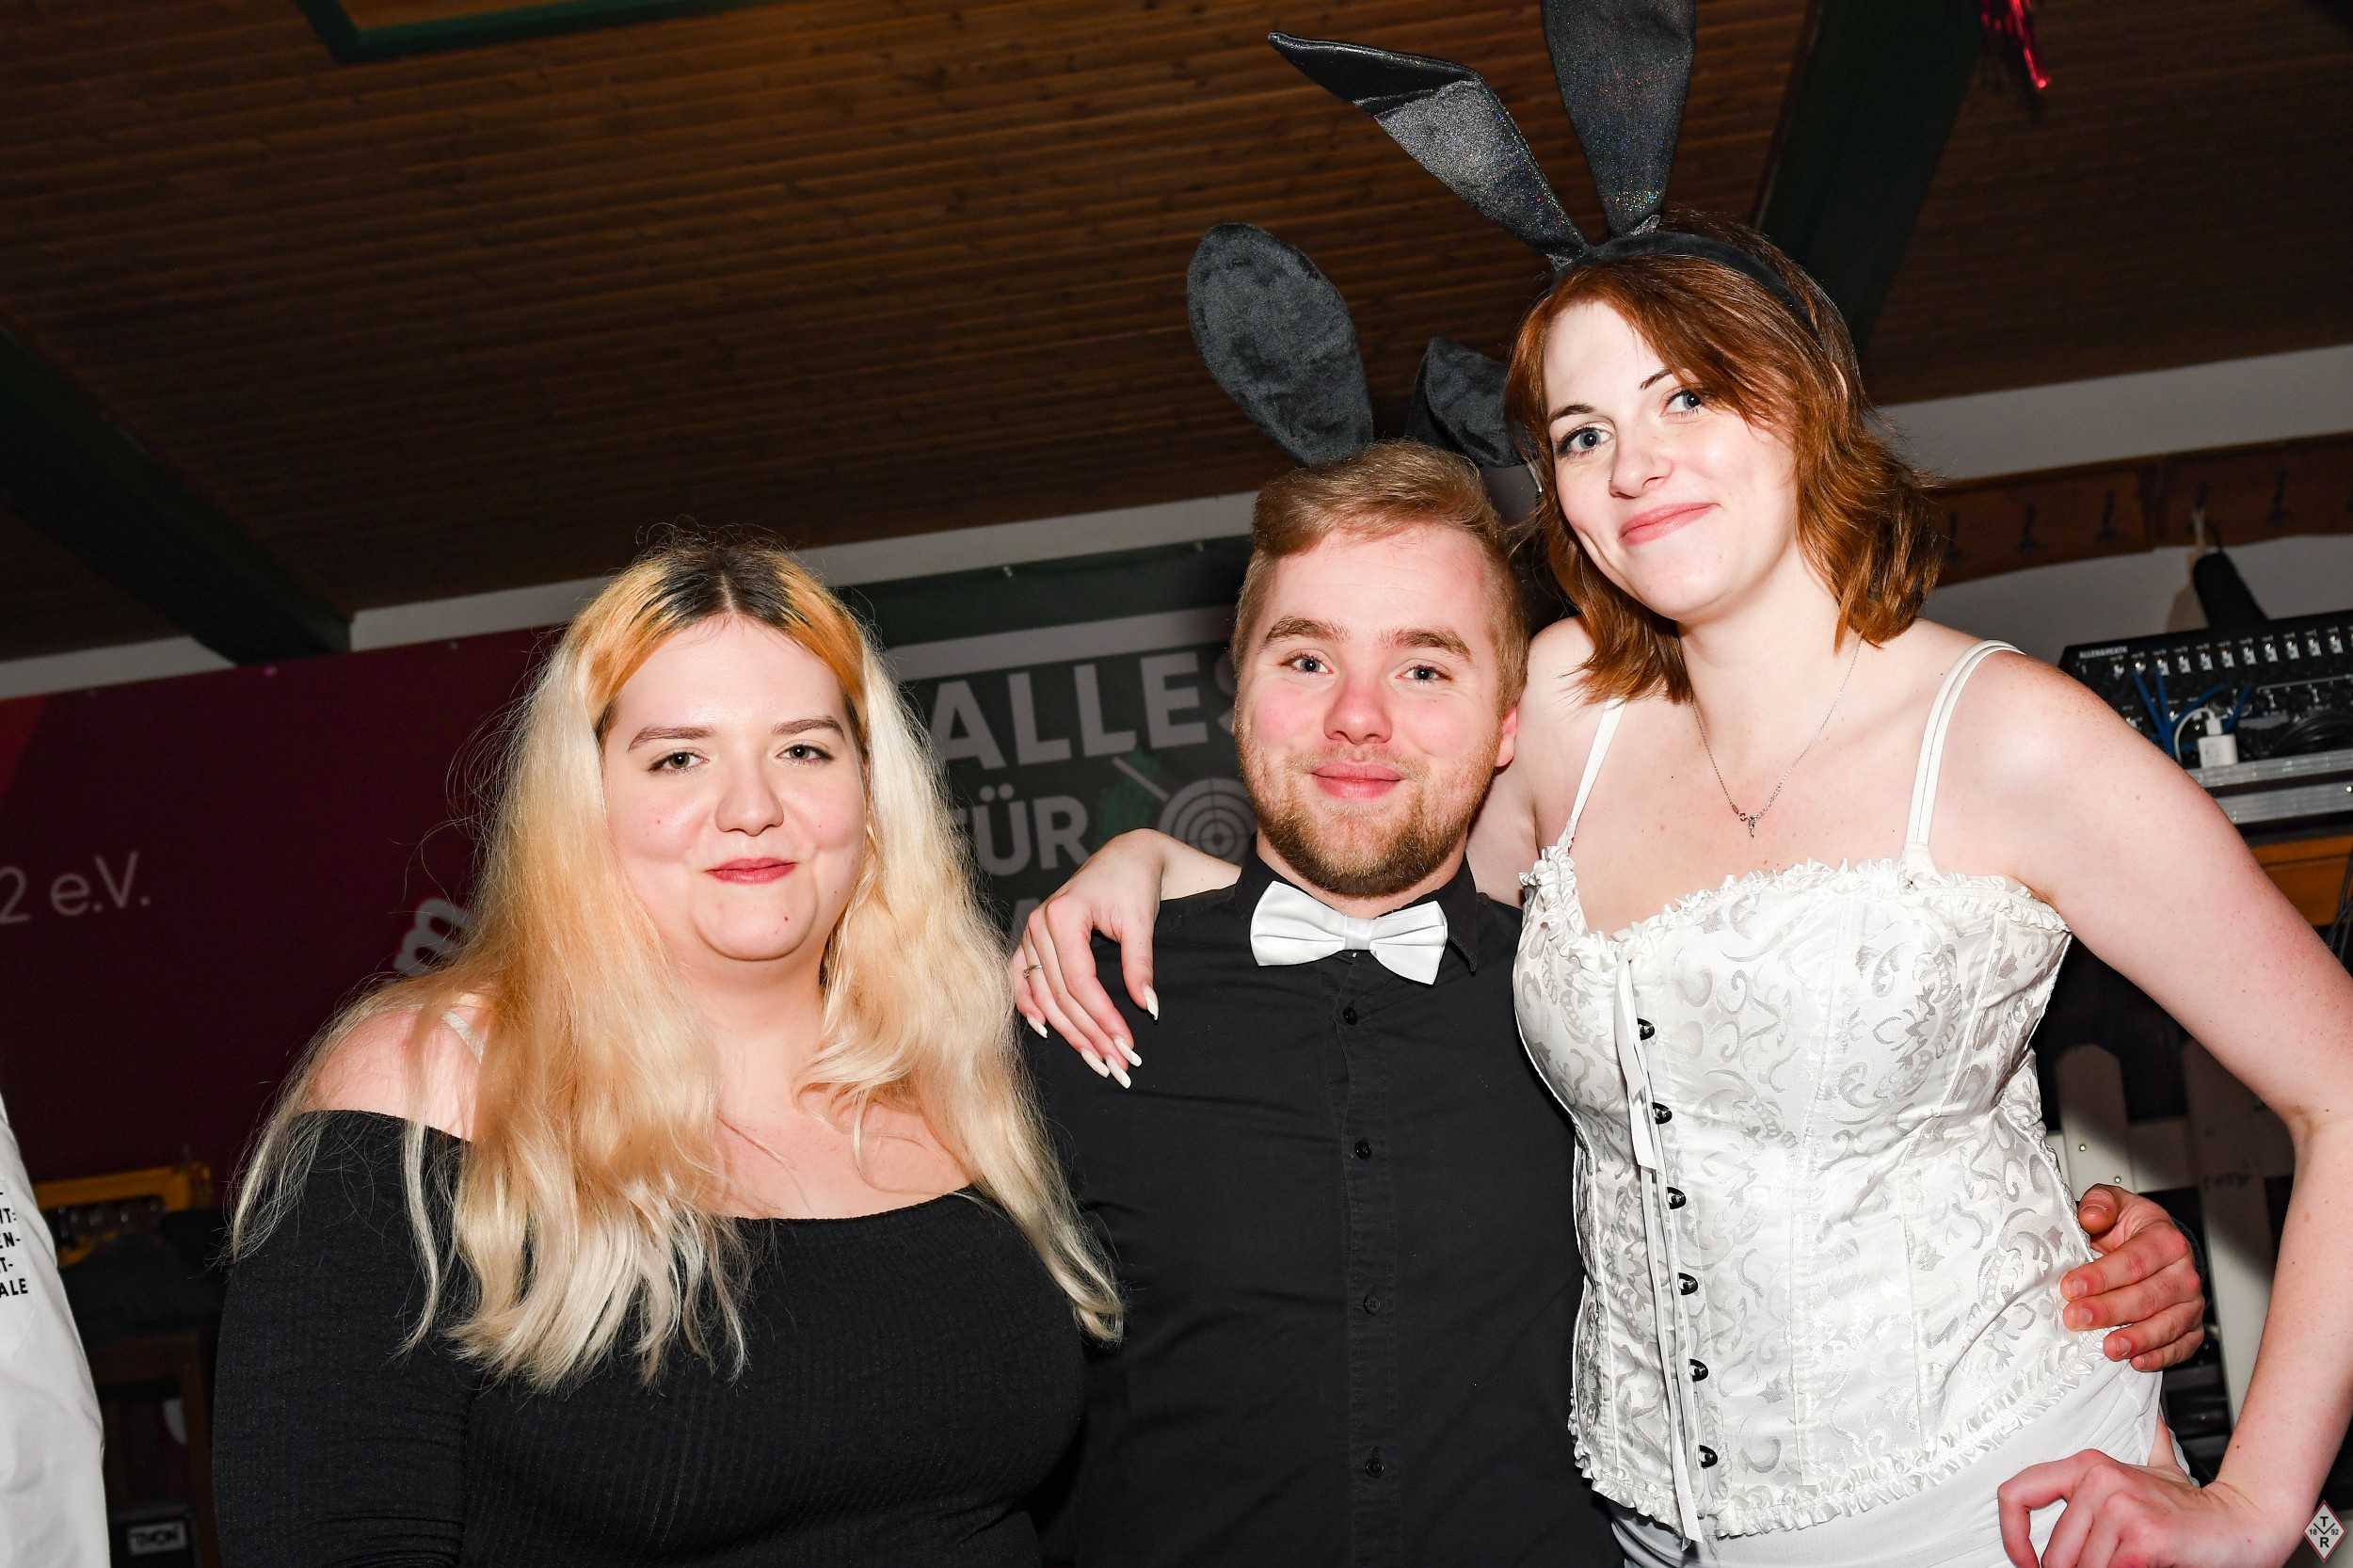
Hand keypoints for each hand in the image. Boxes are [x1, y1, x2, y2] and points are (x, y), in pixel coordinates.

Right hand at [1010, 832, 1169, 1083]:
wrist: (1123, 858)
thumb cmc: (1134, 882)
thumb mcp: (1141, 920)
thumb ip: (1140, 964)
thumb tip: (1147, 1008)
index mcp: (1063, 915)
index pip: (1079, 981)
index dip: (1102, 1016)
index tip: (1126, 1043)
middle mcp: (1038, 924)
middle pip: (1060, 995)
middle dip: (1088, 1033)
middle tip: (1116, 1064)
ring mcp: (1030, 933)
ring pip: (1043, 994)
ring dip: (1067, 1031)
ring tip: (1094, 1058)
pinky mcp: (1031, 940)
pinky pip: (1021, 979)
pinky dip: (1029, 1005)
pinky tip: (1043, 1030)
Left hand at [1999, 1447, 2292, 1567]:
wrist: (2245, 1522)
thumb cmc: (2193, 1508)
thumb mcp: (2147, 1474)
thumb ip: (2120, 1460)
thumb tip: (2115, 1436)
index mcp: (2089, 1466)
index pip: (2017, 1492)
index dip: (2012, 1534)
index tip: (2024, 1560)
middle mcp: (2099, 1480)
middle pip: (2054, 1552)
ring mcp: (2121, 1506)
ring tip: (2126, 1567)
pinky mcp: (2143, 1536)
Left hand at [2063, 1186, 2206, 1370]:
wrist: (2155, 1244)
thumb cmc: (2131, 1227)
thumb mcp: (2113, 1203)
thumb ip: (2100, 1203)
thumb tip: (2091, 1216)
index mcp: (2165, 1240)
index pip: (2134, 1261)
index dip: (2102, 1276)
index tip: (2071, 1287)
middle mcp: (2184, 1272)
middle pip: (2148, 1296)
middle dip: (2110, 1310)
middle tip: (2077, 1319)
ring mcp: (2191, 1302)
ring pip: (2168, 1324)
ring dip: (2137, 1339)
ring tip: (2109, 1348)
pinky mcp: (2192, 1326)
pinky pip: (2182, 1346)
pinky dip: (2161, 1357)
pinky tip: (2138, 1362)